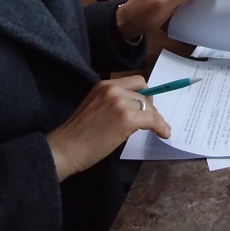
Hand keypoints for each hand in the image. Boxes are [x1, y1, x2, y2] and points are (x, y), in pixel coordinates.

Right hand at [46, 75, 168, 180]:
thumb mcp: (95, 107)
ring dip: (155, 118)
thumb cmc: (78, 134)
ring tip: (159, 128)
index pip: (136, 81)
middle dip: (150, 108)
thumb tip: (135, 109)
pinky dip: (160, 126)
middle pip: (144, 94)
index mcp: (105, 84)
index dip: (145, 93)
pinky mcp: (127, 119)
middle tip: (151, 121)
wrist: (65, 148)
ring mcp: (121, 103)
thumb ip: (113, 102)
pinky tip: (164, 133)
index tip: (148, 104)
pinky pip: (152, 120)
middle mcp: (114, 89)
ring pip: (149, 107)